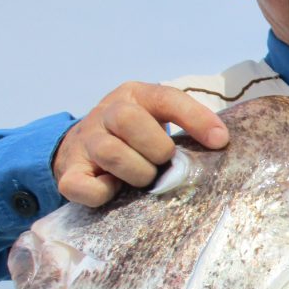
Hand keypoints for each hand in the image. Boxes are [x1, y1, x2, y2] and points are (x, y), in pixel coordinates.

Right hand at [53, 82, 227, 206]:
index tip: (220, 141)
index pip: (166, 98)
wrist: (80, 147)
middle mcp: (106, 113)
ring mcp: (84, 141)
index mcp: (135, 96)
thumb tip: (220, 145)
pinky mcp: (69, 172)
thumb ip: (185, 129)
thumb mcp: (159, 121)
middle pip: (128, 119)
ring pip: (110, 152)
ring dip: (137, 172)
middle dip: (156, 147)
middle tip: (164, 162)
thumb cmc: (135, 137)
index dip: (195, 118)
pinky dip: (102, 193)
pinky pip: (82, 185)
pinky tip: (114, 191)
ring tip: (144, 178)